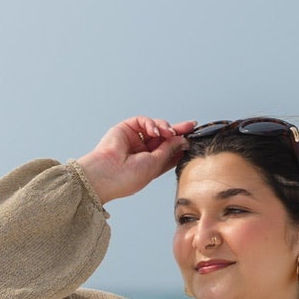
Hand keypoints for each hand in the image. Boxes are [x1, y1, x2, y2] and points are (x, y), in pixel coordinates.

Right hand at [76, 116, 194, 204]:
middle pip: (165, 137)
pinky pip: (143, 121)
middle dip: (178, 131)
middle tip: (190, 126)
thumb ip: (169, 149)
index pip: (170, 150)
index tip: (192, 138)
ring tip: (168, 133)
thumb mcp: (156, 164)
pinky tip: (155, 131)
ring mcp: (135, 139)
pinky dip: (151, 123)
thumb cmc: (127, 178)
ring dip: (165, 128)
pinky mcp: (126, 129)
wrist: (106, 174)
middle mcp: (143, 151)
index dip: (181, 144)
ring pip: (156, 127)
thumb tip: (183, 139)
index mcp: (151, 164)